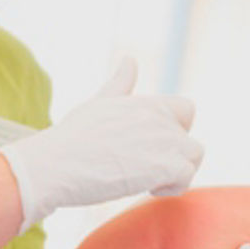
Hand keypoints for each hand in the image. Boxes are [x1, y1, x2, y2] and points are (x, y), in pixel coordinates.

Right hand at [0, 57, 201, 230]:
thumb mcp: (98, 103)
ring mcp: (163, 140)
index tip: (150, 146)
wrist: (54, 164)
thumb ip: (120, 85)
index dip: (175, 130)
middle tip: (140, 169)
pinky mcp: (164, 165)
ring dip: (176, 172)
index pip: (186, 109)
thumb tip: (130, 60)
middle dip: (172, 157)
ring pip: (195, 156)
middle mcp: (158, 117)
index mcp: (145, 102)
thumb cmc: (70, 138)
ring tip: (146, 180)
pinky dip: (171, 187)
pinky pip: (187, 177)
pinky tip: (145, 188)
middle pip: (189, 139)